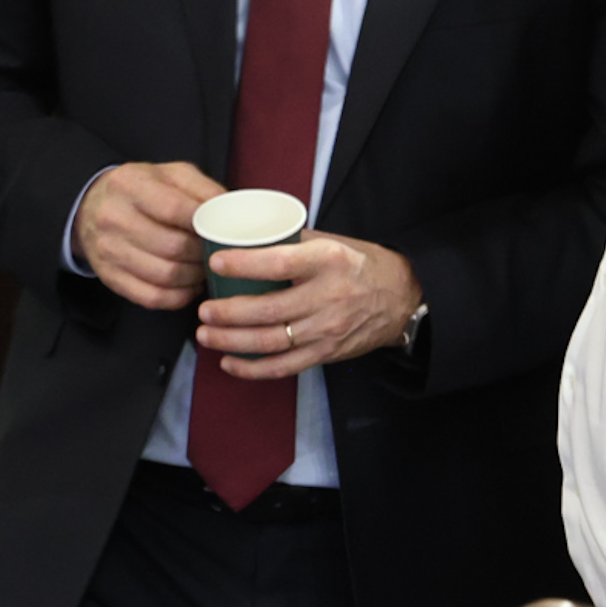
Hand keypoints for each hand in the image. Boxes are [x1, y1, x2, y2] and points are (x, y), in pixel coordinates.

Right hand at [72, 161, 224, 309]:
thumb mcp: (172, 175)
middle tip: (218, 253)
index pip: (175, 209)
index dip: (205, 224)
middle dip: (203, 253)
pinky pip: (151, 297)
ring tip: (206, 268)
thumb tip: (230, 213)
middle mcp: (113, 217)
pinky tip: (189, 286)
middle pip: (172, 246)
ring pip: (165, 275)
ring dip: (194, 277)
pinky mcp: (109, 277)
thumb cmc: (143, 189)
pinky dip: (178, 297)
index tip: (222, 230)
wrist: (93, 206)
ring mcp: (108, 250)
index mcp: (129, 184)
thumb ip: (203, 188)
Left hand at [196, 230, 422, 379]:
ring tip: (206, 333)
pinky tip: (230, 362)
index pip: (279, 263)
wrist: (402, 297)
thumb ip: (295, 242)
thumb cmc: (362, 265)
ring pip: (271, 342)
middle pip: (269, 310)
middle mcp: (328, 296)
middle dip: (228, 312)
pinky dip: (253, 368)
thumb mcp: (334, 242)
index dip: (244, 265)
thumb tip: (250, 238)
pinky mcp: (326, 353)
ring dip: (233, 341)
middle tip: (203, 308)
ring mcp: (327, 329)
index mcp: (328, 261)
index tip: (216, 263)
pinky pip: (284, 367)